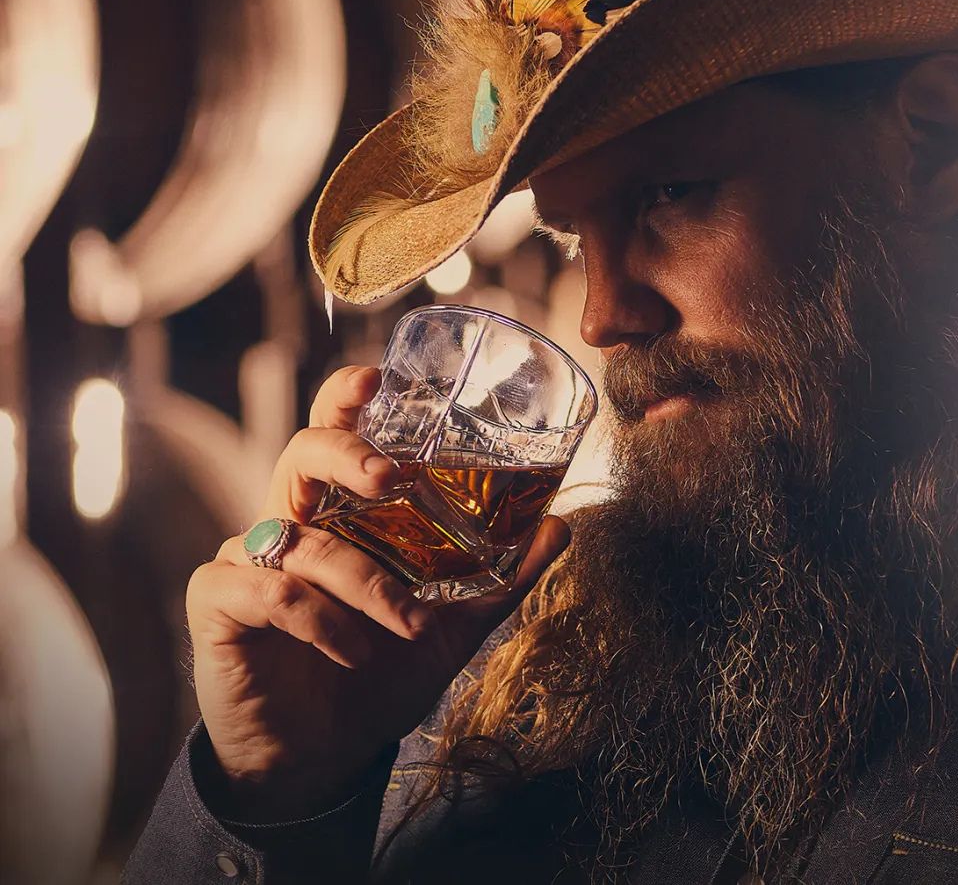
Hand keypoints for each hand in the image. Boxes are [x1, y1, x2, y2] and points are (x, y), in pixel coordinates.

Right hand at [185, 366, 570, 819]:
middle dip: (345, 453)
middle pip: (299, 451)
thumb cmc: (379, 677)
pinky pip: (264, 589)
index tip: (375, 378)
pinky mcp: (218, 605)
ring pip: (296, 535)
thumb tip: (560, 528)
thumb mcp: (452, 627)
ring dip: (360, 579)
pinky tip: (348, 650)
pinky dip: (316, 617)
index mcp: (341, 514)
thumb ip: (501, 578)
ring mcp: (250, 561)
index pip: (333, 432)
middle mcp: (292, 523)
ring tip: (405, 625)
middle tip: (390, 477)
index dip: (344, 397)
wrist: (323, 757)